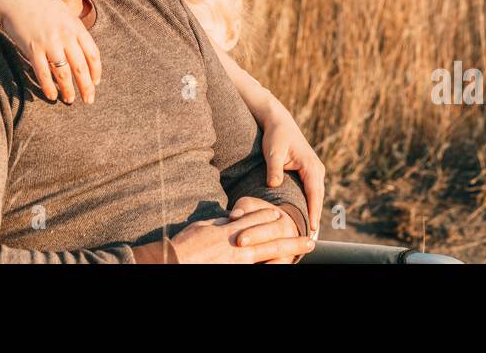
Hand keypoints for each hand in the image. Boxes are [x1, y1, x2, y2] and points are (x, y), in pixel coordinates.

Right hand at [0, 0, 101, 103]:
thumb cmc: (38, 2)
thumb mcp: (62, 12)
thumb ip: (72, 30)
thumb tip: (79, 50)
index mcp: (75, 26)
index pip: (93, 54)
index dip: (96, 72)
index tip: (96, 83)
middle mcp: (65, 35)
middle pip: (81, 67)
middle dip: (86, 87)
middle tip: (88, 100)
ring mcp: (49, 42)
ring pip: (63, 73)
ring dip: (68, 90)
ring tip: (69, 100)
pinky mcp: (32, 48)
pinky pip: (43, 73)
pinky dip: (48, 87)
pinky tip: (51, 95)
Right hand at [170, 207, 315, 263]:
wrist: (175, 260)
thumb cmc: (186, 244)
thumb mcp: (205, 226)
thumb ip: (222, 223)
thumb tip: (232, 219)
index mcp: (231, 229)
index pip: (257, 218)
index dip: (271, 217)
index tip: (281, 216)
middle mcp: (240, 243)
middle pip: (272, 237)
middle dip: (293, 238)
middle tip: (310, 240)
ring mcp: (240, 259)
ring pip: (272, 253)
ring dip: (291, 251)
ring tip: (306, 250)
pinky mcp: (237, 269)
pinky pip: (261, 268)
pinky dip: (274, 266)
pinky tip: (284, 266)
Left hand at [258, 97, 325, 235]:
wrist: (279, 122)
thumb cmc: (276, 136)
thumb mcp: (273, 151)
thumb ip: (274, 168)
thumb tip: (273, 185)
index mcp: (311, 166)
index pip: (314, 194)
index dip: (313, 212)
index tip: (312, 229)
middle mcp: (317, 171)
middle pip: (318, 200)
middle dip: (315, 219)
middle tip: (311, 241)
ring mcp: (314, 172)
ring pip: (316, 198)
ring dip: (313, 214)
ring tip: (310, 236)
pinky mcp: (309, 174)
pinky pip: (311, 194)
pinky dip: (310, 206)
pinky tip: (305, 219)